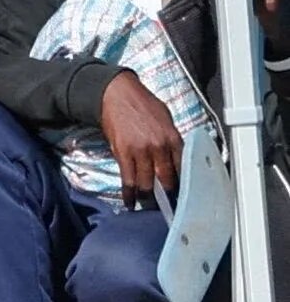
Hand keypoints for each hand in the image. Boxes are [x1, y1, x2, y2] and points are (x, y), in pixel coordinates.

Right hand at [100, 71, 183, 208]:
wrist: (117, 94)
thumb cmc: (142, 104)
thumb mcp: (165, 119)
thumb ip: (171, 140)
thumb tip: (174, 158)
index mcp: (173, 138)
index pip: (183, 168)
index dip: (183, 184)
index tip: (184, 196)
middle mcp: (159, 147)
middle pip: (166, 180)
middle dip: (167, 196)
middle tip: (168, 207)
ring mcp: (140, 152)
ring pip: (146, 183)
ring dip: (147, 198)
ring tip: (148, 206)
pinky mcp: (122, 153)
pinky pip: (127, 179)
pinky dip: (129, 194)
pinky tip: (130, 202)